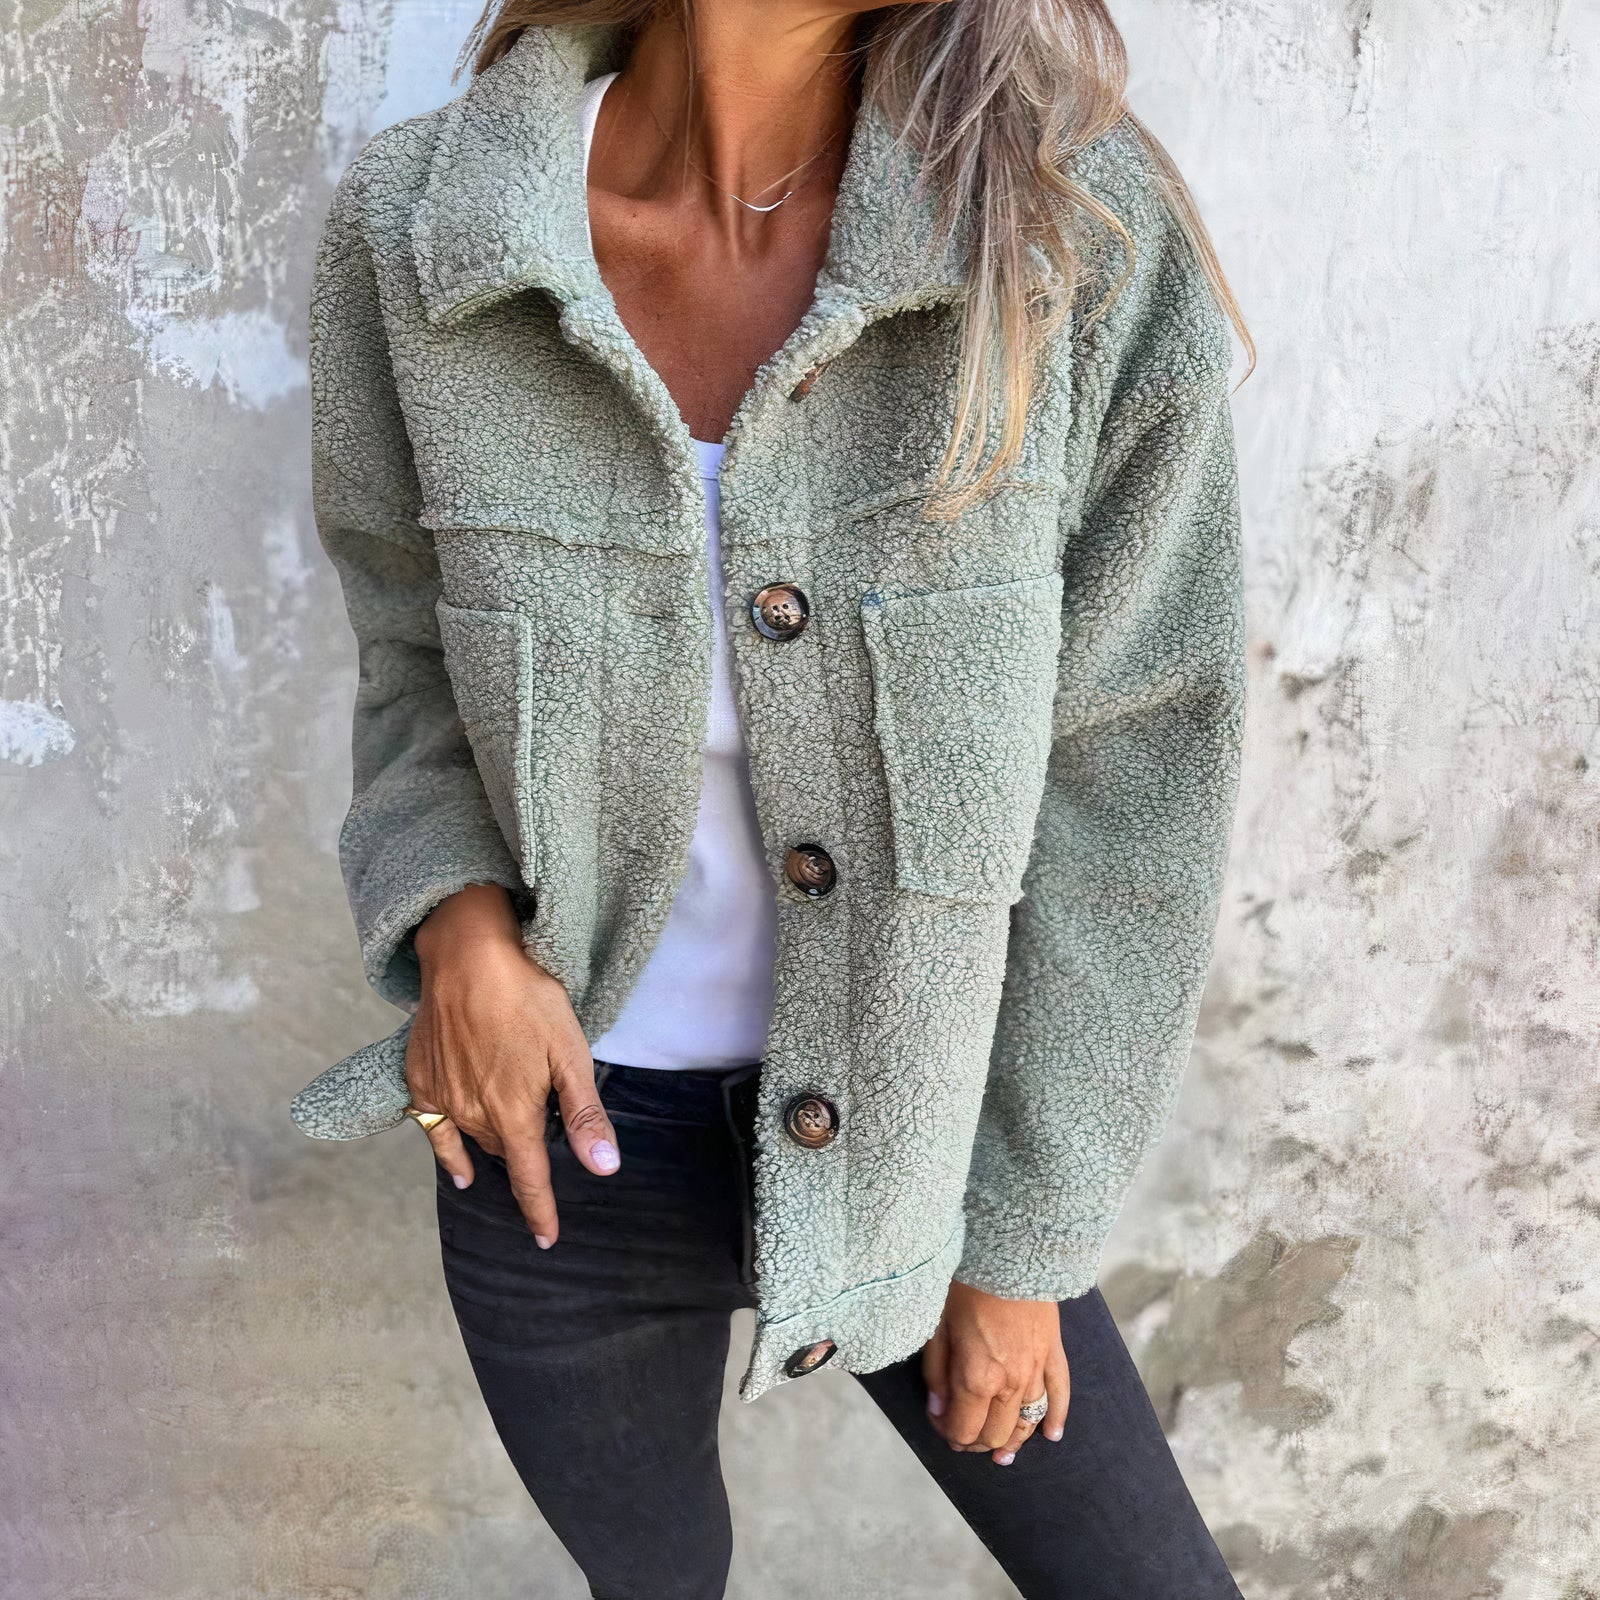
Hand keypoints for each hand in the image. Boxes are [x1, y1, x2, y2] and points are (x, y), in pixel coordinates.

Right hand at [405, 883, 619, 1245]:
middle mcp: (475, 1115)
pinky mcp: (420, 1078)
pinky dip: (449, 1152)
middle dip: (525, 1164)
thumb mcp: (570, 1053)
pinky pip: (435, 1129)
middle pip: (507, 1155)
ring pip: (476, 1140)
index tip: (547, 1240)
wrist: (467, 955)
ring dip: (496, 1147)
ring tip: (511, 1149)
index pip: (531, 1180)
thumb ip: (583, 1115)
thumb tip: (603, 1168)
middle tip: (544, 1158)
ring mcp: (443, 1097)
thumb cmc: (527, 998)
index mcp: (514, 1114)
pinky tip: (459, 1169)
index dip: (541, 1212)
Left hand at [922, 1278, 1070, 1464]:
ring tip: (1001, 1454)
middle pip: (995, 1433)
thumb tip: (939, 1409)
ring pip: (1027, 1422)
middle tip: (962, 1434)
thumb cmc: (966, 1284)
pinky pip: (1060, 1395)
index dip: (947, 1433)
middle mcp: (1010, 1383)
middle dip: (976, 1441)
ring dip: (1013, 1442)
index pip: (964, 1430)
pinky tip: (1051, 1435)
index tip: (939, 1419)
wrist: (1008, 1249)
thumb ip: (937, 1374)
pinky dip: (1056, 1418)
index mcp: (977, 1378)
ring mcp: (1036, 1370)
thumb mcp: (937, 1327)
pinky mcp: (1054, 1353)